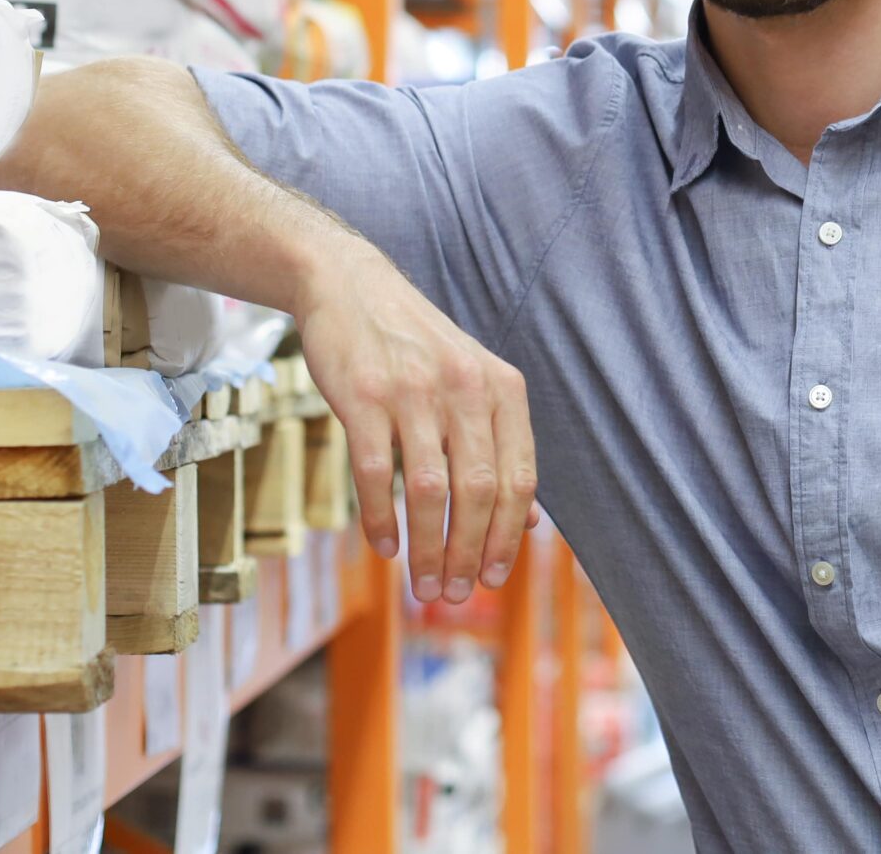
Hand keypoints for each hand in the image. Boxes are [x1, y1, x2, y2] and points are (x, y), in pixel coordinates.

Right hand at [295, 247, 539, 604]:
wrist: (350, 286)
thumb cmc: (414, 347)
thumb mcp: (472, 383)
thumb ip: (500, 447)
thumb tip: (531, 522)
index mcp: (502, 388)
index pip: (518, 478)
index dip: (507, 537)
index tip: (492, 579)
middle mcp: (465, 387)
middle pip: (478, 491)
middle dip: (468, 553)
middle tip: (452, 595)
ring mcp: (414, 391)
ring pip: (430, 489)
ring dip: (428, 548)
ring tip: (422, 586)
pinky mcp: (363, 395)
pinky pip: (376, 472)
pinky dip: (382, 518)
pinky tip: (385, 546)